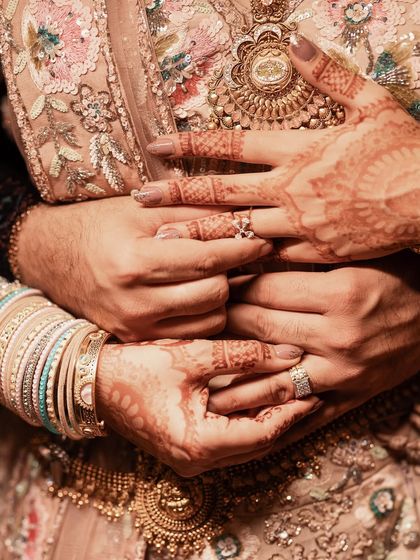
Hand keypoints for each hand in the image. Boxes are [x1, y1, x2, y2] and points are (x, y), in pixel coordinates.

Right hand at [17, 197, 271, 340]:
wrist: (51, 259)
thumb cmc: (97, 225)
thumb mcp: (140, 209)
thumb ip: (192, 212)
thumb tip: (244, 215)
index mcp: (133, 261)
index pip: (207, 259)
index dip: (243, 246)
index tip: (264, 236)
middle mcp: (133, 302)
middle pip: (214, 294)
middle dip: (235, 271)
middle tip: (242, 252)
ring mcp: (135, 327)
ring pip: (210, 320)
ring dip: (224, 295)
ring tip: (220, 272)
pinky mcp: (138, 340)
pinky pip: (192, 334)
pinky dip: (206, 315)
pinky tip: (203, 293)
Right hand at [96, 338, 319, 475]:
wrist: (94, 382)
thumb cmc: (136, 368)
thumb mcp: (192, 356)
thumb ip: (243, 355)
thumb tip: (289, 353)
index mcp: (198, 444)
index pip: (262, 433)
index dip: (292, 412)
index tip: (316, 389)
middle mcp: (197, 461)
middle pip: (258, 444)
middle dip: (288, 419)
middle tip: (316, 392)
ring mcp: (192, 458)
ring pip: (247, 444)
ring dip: (271, 420)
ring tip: (297, 394)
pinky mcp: (188, 447)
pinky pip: (231, 439)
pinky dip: (251, 420)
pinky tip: (264, 400)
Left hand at [135, 37, 419, 261]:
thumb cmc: (401, 151)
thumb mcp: (371, 102)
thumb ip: (329, 73)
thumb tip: (295, 41)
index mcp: (298, 150)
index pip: (232, 145)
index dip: (192, 145)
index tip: (157, 146)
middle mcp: (289, 189)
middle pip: (222, 192)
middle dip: (177, 194)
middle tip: (139, 200)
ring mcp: (299, 224)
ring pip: (237, 230)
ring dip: (197, 233)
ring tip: (162, 240)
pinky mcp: (314, 252)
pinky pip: (270, 259)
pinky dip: (243, 261)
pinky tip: (218, 268)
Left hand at [208, 253, 419, 419]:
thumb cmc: (401, 278)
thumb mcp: (360, 256)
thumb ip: (311, 253)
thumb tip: (256, 246)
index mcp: (342, 293)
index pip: (267, 288)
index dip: (234, 283)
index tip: (212, 280)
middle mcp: (340, 336)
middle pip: (262, 326)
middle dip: (225, 319)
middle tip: (198, 315)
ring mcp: (343, 372)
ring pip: (271, 374)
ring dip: (231, 373)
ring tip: (195, 370)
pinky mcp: (349, 396)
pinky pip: (300, 410)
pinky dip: (265, 411)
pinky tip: (235, 412)